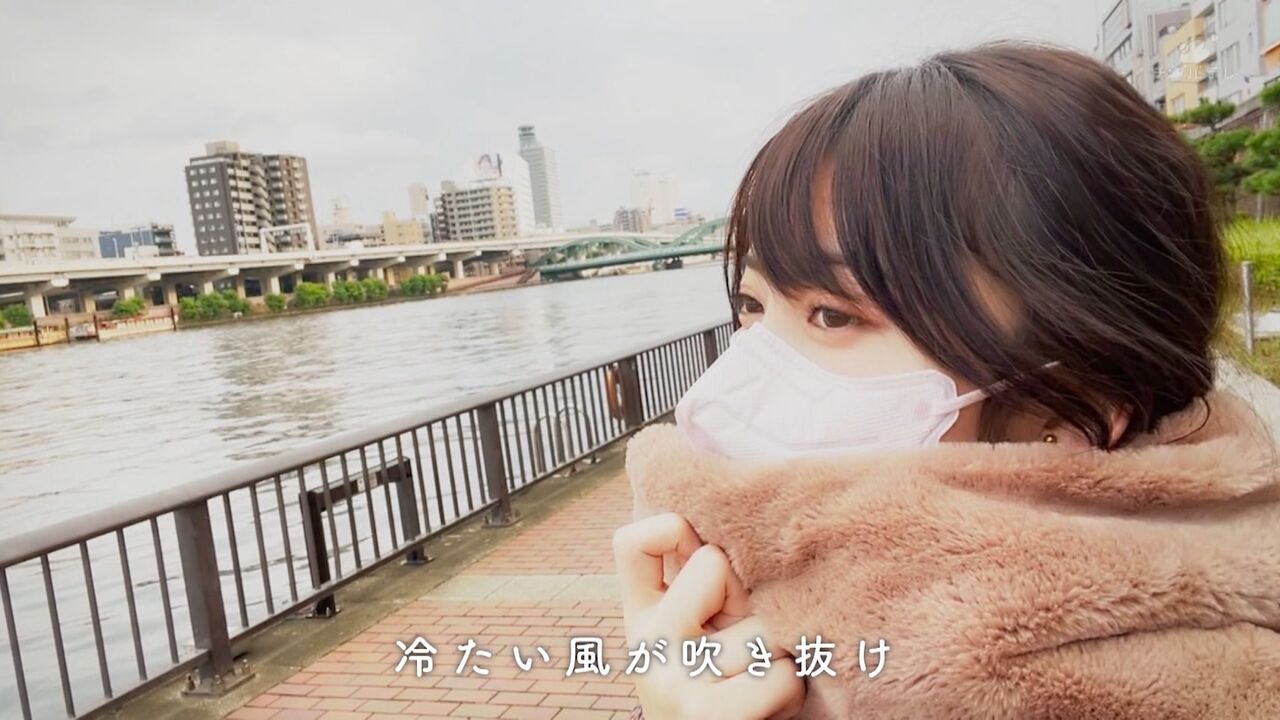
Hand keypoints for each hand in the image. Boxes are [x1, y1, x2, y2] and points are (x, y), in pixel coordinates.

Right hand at [613, 512, 805, 719]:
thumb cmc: (729, 688)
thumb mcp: (701, 632)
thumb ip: (698, 582)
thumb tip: (722, 520)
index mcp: (639, 618)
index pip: (629, 540)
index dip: (673, 528)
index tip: (699, 556)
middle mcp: (645, 647)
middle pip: (712, 564)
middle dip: (749, 598)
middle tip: (746, 638)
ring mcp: (673, 682)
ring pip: (759, 622)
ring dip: (782, 651)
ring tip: (766, 675)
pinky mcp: (708, 716)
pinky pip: (778, 672)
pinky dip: (791, 689)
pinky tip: (774, 705)